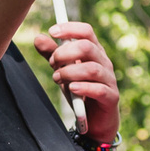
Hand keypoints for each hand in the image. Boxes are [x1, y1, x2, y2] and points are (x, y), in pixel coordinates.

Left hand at [34, 21, 120, 144]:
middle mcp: (104, 63)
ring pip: (92, 68)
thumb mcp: (63, 72)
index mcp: (94, 52)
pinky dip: (84, 87)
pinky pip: (99, 89)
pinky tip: (72, 88)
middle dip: (65, 52)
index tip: (52, 31)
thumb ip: (52, 56)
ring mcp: (109, 80)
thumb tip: (38, 38)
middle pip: (88, 47)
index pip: (86, 32)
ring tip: (56, 78)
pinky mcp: (111, 97)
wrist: (94, 121)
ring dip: (70, 71)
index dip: (70, 28)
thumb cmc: (80, 92)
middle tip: (52, 63)